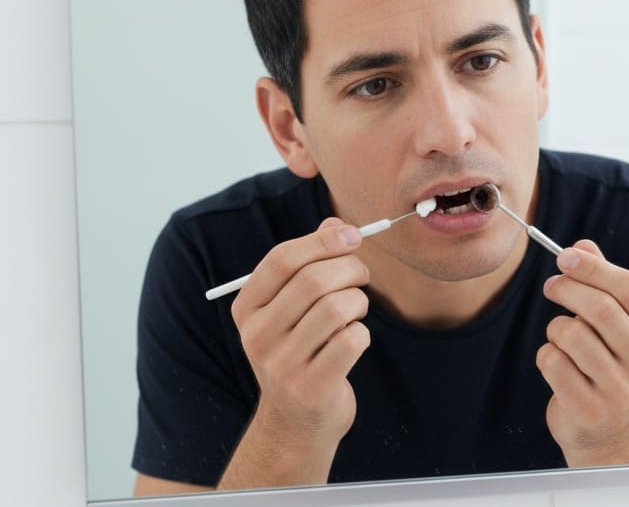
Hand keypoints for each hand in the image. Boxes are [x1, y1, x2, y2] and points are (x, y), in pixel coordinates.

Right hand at [222, 217, 370, 486]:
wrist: (295, 422)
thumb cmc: (300, 350)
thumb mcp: (293, 307)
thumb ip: (311, 261)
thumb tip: (338, 224)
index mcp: (247, 308)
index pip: (282, 259)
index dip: (322, 240)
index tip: (352, 236)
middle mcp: (258, 335)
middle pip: (314, 280)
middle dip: (351, 269)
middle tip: (362, 276)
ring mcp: (282, 364)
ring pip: (338, 308)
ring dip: (359, 303)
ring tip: (355, 313)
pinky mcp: (311, 387)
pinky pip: (352, 340)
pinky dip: (362, 334)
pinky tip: (352, 343)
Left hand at [538, 240, 628, 465]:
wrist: (609, 433)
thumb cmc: (612, 366)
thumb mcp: (620, 325)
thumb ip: (604, 284)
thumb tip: (582, 246)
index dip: (595, 268)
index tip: (565, 256)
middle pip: (601, 309)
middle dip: (567, 288)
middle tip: (552, 285)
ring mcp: (622, 392)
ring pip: (572, 334)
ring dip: (557, 327)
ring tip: (562, 337)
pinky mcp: (591, 410)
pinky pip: (553, 361)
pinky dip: (547, 354)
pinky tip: (559, 365)